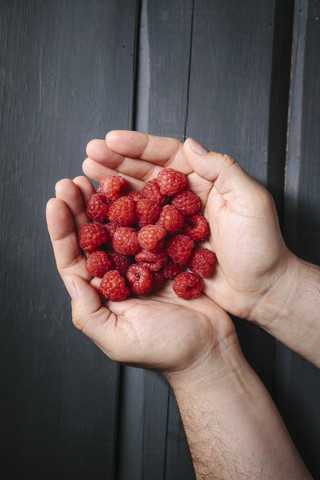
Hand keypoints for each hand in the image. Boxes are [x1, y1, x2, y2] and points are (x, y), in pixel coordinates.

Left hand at [46, 176, 237, 376]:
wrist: (208, 350)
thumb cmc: (165, 350)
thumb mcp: (118, 339)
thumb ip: (89, 313)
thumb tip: (71, 279)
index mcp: (101, 293)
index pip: (73, 258)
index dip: (62, 230)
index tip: (56, 203)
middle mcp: (118, 274)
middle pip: (93, 236)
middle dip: (80, 207)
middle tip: (73, 182)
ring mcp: (143, 262)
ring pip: (120, 226)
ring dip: (108, 202)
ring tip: (98, 178)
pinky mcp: (168, 255)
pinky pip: (152, 228)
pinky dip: (143, 208)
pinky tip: (136, 190)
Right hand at [84, 131, 296, 327]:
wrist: (262, 289)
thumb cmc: (262, 247)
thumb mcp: (250, 201)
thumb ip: (222, 169)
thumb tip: (191, 144)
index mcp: (205, 181)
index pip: (168, 156)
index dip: (139, 146)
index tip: (112, 139)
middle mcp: (185, 199)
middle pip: (146, 174)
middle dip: (117, 163)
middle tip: (90, 154)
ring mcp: (173, 223)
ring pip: (138, 199)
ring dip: (112, 188)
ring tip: (87, 177)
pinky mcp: (167, 247)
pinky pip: (139, 230)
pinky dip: (119, 222)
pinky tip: (100, 215)